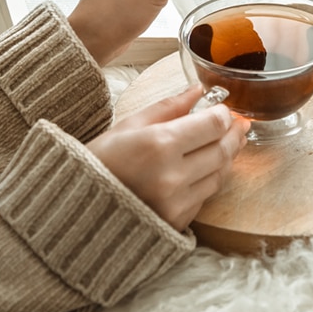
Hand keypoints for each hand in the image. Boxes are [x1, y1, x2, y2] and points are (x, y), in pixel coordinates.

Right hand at [86, 85, 249, 230]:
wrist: (76, 210)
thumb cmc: (98, 162)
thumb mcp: (128, 125)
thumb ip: (169, 107)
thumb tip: (198, 90)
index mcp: (159, 145)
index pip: (213, 125)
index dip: (224, 114)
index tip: (223, 109)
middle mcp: (172, 176)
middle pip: (223, 149)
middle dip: (233, 134)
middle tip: (236, 124)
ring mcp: (176, 202)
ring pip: (220, 174)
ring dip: (225, 157)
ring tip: (224, 143)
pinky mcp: (177, 221)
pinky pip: (205, 195)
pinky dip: (209, 179)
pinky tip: (204, 167)